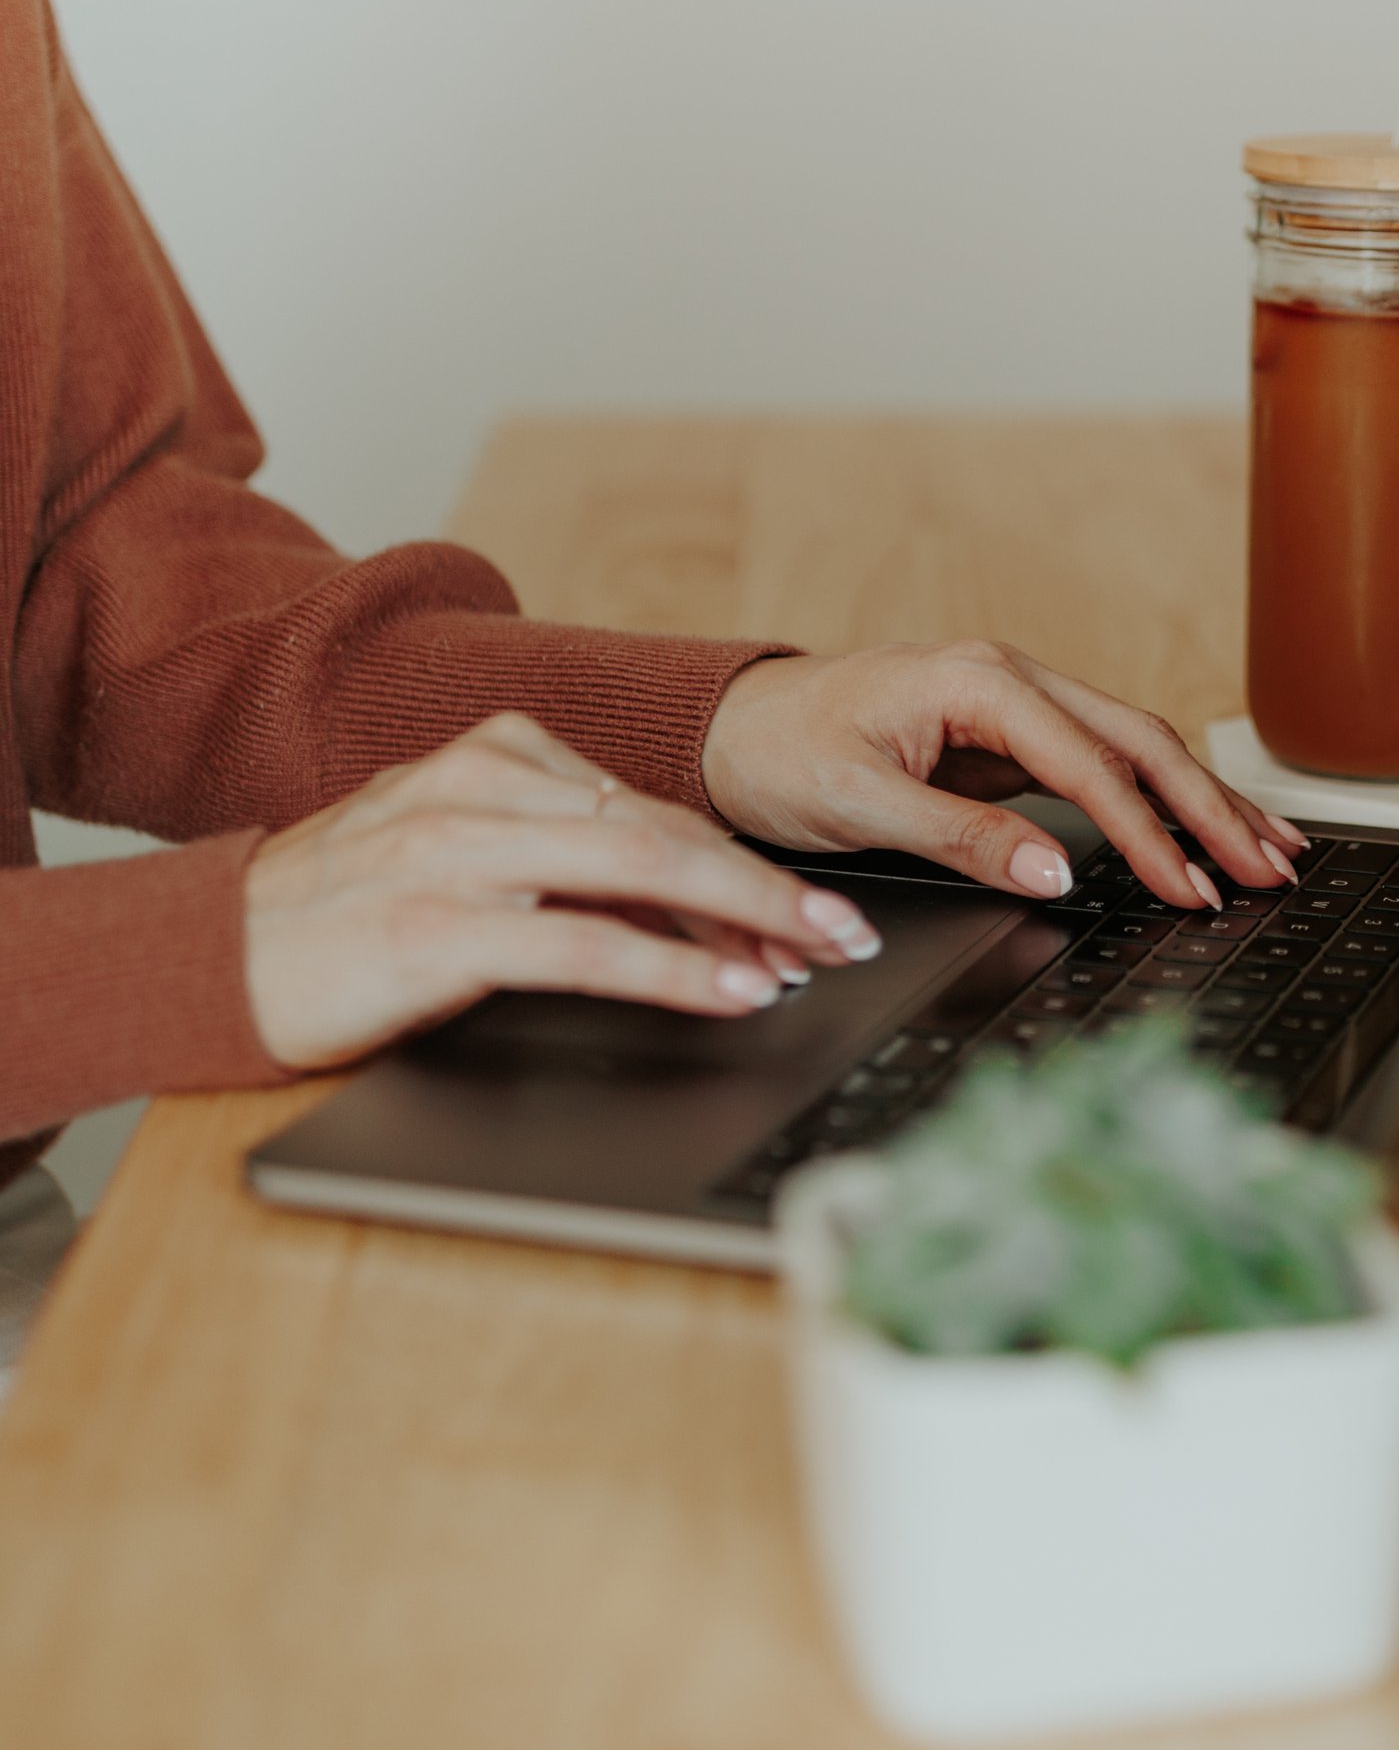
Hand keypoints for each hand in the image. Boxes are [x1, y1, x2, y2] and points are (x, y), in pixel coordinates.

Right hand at [243, 710, 884, 1072]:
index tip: (812, 908)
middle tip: (846, 931)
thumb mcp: (455, 863)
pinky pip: (581, 943)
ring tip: (813, 958)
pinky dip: (671, 967)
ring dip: (744, 918)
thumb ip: (557, 868)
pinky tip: (728, 989)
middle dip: (767, 884)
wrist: (202, 958)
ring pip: (638, 867)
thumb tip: (686, 914)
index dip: (741, 862)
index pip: (648, 807)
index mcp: (493, 760)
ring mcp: (455, 851)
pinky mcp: (432, 926)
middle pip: (662, 826)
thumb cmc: (336, 922)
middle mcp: (481, 790)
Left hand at [702, 641, 1305, 910]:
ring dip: (1204, 798)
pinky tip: (1203, 827)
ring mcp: (1018, 703)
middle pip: (1140, 740)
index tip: (1192, 888)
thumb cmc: (782, 754)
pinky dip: (1163, 797)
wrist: (735, 728)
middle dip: (1212, 807)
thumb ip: (962, 836)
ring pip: (1137, 745)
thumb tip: (1055, 868)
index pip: (1091, 764)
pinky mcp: (1014, 735)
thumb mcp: (860, 806)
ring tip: (1270, 849)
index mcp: (979, 683)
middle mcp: (1011, 679)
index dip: (1150, 832)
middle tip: (1270, 869)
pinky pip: (1107, 763)